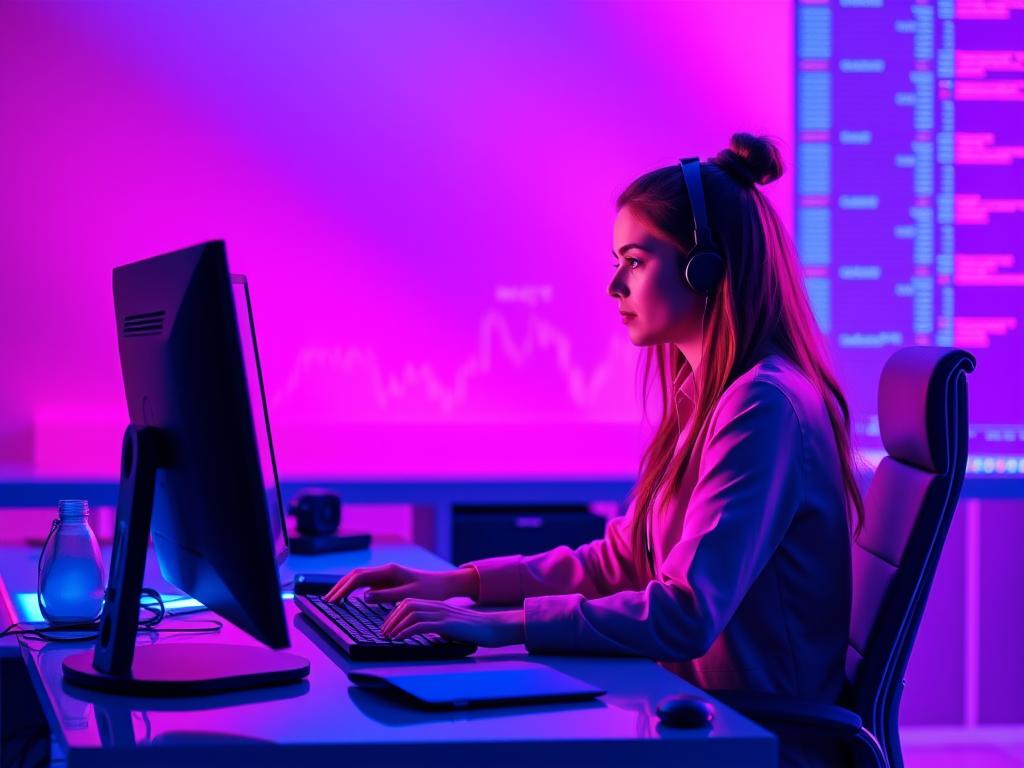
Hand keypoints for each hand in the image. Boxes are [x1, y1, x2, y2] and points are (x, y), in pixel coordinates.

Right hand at [325, 563, 477, 603]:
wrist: (444, 584)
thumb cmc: (430, 591)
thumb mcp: (410, 596)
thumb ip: (387, 596)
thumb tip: (364, 596)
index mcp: (389, 571)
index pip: (359, 578)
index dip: (343, 589)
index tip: (332, 601)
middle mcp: (385, 570)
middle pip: (355, 575)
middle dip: (339, 587)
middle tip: (327, 602)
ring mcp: (386, 575)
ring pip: (359, 578)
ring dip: (345, 587)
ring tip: (333, 600)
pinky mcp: (388, 581)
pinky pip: (366, 583)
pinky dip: (354, 589)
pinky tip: (349, 598)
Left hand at [380, 599, 524, 646]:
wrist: (495, 627)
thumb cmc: (475, 630)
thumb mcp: (452, 626)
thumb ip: (438, 626)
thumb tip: (424, 634)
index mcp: (438, 605)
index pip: (410, 602)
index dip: (395, 613)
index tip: (388, 626)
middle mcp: (438, 606)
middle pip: (407, 605)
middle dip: (391, 618)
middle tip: (384, 632)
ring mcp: (443, 614)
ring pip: (411, 613)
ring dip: (396, 625)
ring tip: (389, 637)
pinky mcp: (447, 624)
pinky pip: (421, 625)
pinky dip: (407, 631)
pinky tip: (401, 639)